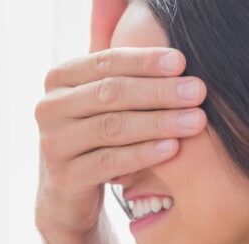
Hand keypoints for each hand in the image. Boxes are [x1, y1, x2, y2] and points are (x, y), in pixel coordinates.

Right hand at [34, 0, 207, 235]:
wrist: (69, 195)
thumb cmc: (94, 134)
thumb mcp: (97, 91)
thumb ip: (106, 44)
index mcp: (59, 79)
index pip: (105, 62)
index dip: (144, 60)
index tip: (182, 61)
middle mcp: (49, 108)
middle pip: (111, 94)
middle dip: (159, 91)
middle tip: (199, 91)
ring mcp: (53, 144)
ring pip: (112, 127)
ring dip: (158, 121)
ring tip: (196, 120)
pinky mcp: (65, 179)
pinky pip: (109, 162)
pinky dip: (143, 154)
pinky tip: (173, 148)